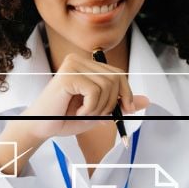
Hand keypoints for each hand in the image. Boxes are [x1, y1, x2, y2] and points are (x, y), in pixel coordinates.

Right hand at [0, 53, 148, 174]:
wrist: (42, 127)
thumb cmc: (66, 118)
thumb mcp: (100, 111)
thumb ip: (120, 104)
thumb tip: (146, 101)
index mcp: (86, 65)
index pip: (118, 73)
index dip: (126, 92)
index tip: (125, 109)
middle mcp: (79, 60)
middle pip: (116, 78)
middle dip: (112, 102)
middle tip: (97, 116)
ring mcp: (72, 65)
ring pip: (106, 86)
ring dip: (99, 108)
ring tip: (84, 114)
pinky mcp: (67, 76)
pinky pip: (94, 92)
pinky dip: (90, 108)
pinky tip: (77, 112)